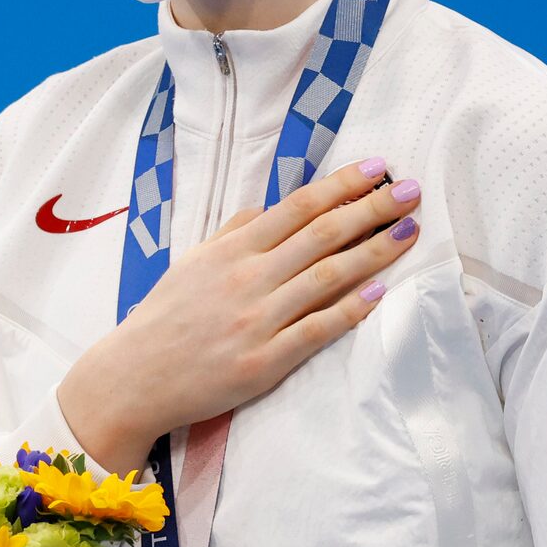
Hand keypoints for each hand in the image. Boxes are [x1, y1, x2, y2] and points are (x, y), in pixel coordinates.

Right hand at [57, 158, 422, 474]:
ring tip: (408, 232)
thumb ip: (234, 232)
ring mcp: (256, 320)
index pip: (296, 208)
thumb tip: (274, 207)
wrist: (134, 378)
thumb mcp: (192, 262)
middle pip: (321, 235)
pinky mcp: (264, 361)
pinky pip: (316, 330)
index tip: (377, 168)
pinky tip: (378, 291)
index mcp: (229, 251)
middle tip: (411, 191)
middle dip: (371, 209)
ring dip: (373, 252)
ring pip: (326, 277)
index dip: (341, 185)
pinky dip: (349, 309)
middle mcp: (246, 279)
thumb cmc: (165, 318)